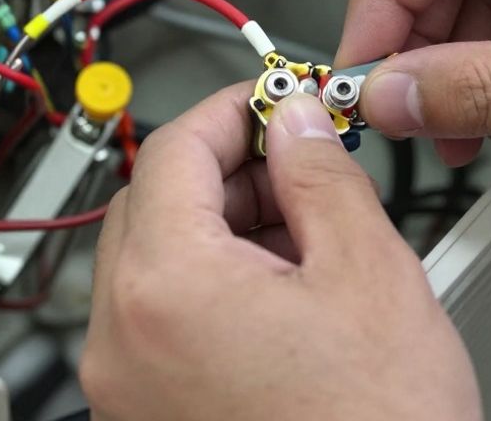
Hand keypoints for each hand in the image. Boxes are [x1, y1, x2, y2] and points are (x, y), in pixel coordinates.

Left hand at [80, 85, 479, 420]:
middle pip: (152, 203)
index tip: (275, 101)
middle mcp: (121, 339)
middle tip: (300, 167)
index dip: (232, 110)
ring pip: (155, 263)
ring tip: (310, 242)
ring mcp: (126, 387)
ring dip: (223, 232)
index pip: (172, 150)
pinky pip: (160, 323)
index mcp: (164, 287)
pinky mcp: (146, 418)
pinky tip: (286, 300)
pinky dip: (211, 291)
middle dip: (228, 172)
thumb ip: (321, 175)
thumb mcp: (369, 274)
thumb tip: (295, 123)